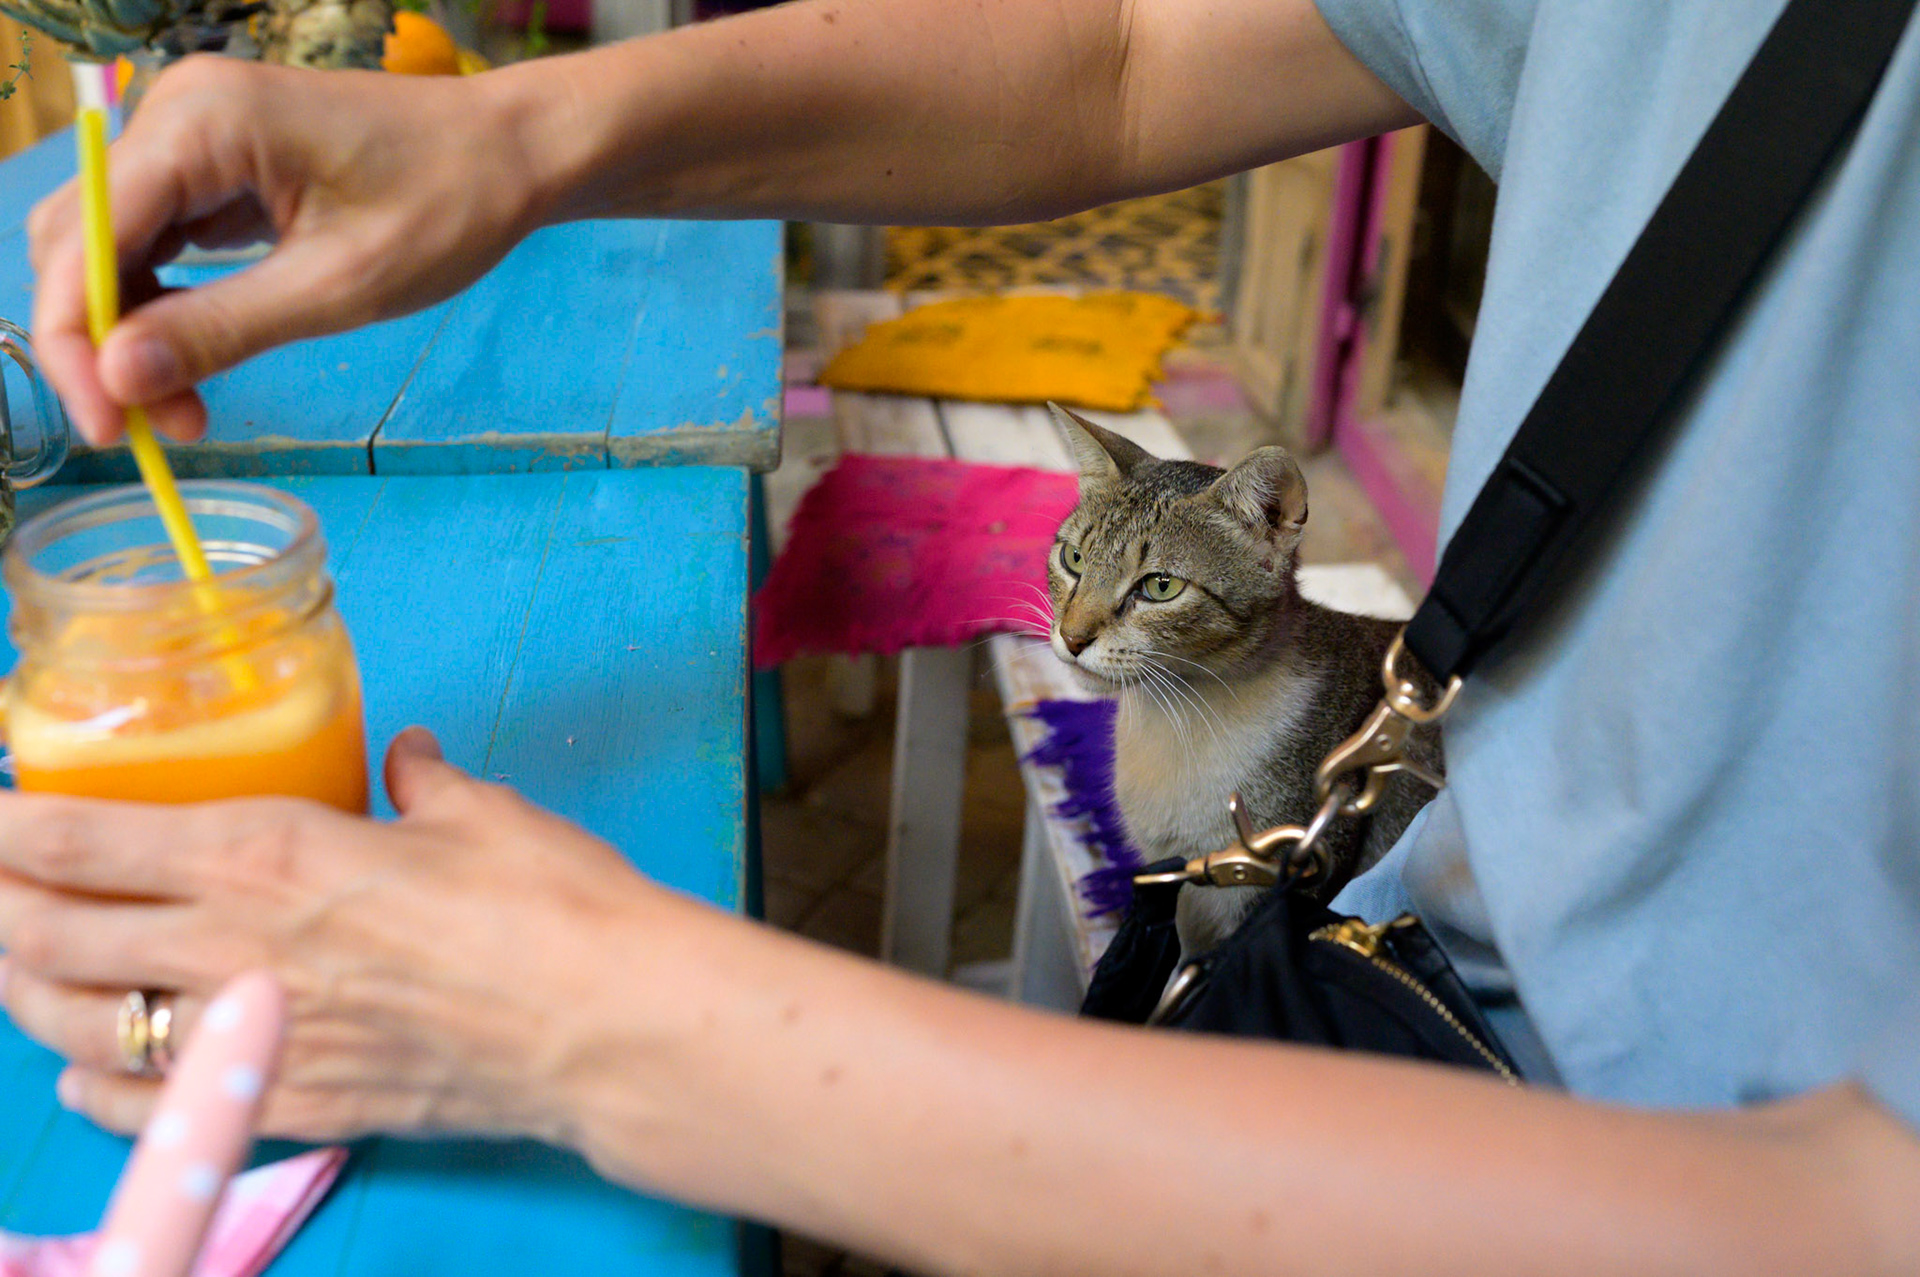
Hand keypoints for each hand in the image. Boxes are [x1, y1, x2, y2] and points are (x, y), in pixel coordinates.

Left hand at [0, 728, 667, 1142]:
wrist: (604, 1026)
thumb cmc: (548, 903)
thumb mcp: (482, 813)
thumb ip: (422, 784)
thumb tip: (409, 759)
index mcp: (267, 853)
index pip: (81, 838)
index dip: (9, 824)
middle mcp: (232, 945)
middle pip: (48, 935)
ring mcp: (252, 1034)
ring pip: (76, 1026)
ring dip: (24, 996)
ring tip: (14, 968)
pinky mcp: (288, 1103)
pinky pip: (150, 1105)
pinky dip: (95, 1088)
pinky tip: (82, 1071)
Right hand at [28, 56, 556, 443]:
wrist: (512, 153)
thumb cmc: (448, 203)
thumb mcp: (338, 286)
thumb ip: (222, 329)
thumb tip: (118, 380)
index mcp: (202, 121)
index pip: (85, 237)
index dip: (77, 339)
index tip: (106, 425)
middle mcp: (179, 112)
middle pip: (81, 240)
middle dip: (102, 343)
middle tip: (149, 431)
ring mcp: (194, 135)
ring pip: (112, 246)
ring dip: (133, 333)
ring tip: (183, 411)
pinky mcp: (217, 164)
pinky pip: (158, 241)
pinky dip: (166, 308)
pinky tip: (197, 365)